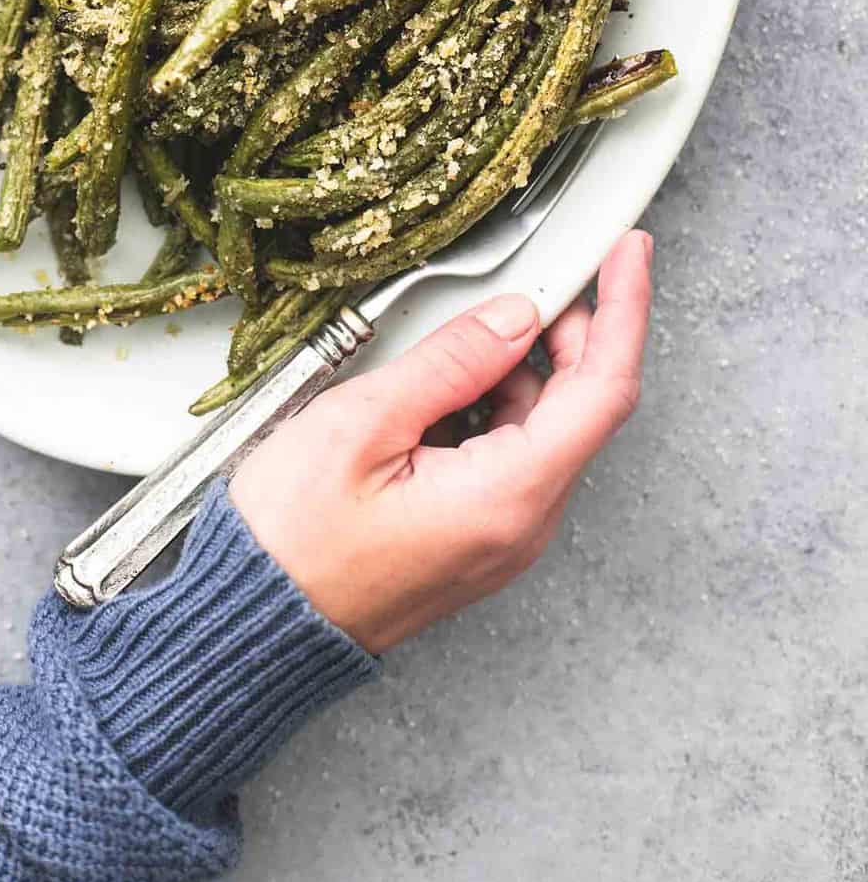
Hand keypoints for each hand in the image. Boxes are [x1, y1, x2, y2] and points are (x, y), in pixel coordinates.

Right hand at [230, 230, 651, 651]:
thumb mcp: (362, 425)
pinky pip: (510, 455)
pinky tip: (442, 383)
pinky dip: (492, 404)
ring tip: (457, 335)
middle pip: (581, 407)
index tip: (628, 255)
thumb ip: (450, 363)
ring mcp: (501, 535)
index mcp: (507, 497)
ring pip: (543, 428)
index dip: (624, 312)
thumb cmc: (292, 540)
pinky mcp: (475, 535)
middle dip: (569, 333)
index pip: (602, 391)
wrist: (253, 626)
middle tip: (537, 275)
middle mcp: (521, 524)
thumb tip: (514, 317)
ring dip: (520, 369)